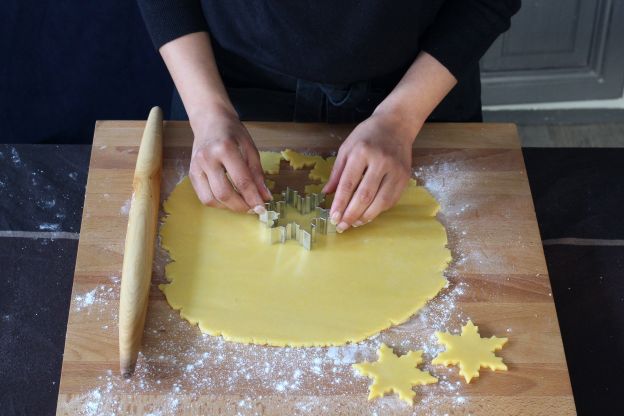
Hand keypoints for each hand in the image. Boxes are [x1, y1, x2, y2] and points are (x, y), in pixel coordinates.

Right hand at [189, 110, 271, 212]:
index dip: (253, 198)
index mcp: (225, 148)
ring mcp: (196, 167)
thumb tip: (265, 196)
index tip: (262, 208)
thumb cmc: (232, 132)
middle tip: (253, 209)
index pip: (241, 181)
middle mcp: (207, 158)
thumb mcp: (250, 148)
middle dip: (241, 206)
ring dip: (229, 207)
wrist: (209, 120)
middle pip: (224, 193)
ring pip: (211, 199)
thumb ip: (257, 174)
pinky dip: (218, 203)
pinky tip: (229, 199)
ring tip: (241, 204)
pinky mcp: (191, 174)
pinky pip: (203, 197)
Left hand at [322, 112, 417, 231]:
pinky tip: (368, 214)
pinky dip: (378, 211)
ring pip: (380, 202)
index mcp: (362, 152)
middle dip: (351, 215)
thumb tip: (326, 194)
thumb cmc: (368, 136)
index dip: (340, 203)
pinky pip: (391, 200)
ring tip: (354, 223)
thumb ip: (337, 172)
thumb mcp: (347, 148)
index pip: (348, 183)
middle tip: (341, 226)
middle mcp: (381, 161)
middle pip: (365, 196)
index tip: (333, 217)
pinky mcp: (405, 177)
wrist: (396, 125)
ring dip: (365, 217)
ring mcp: (396, 170)